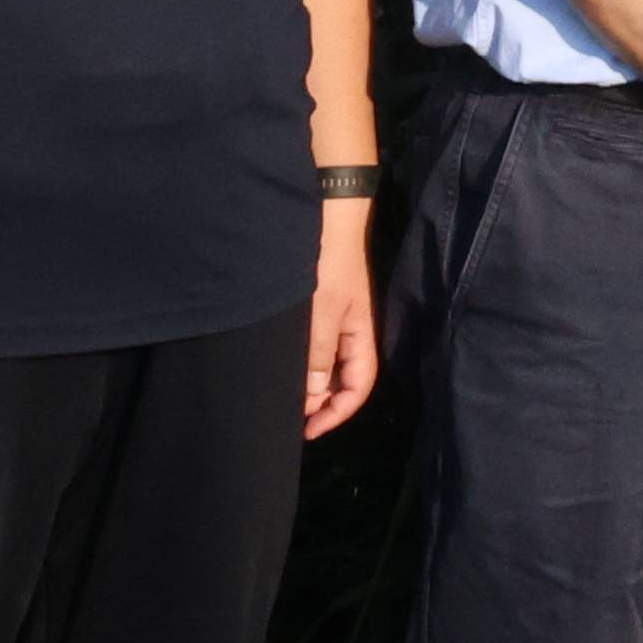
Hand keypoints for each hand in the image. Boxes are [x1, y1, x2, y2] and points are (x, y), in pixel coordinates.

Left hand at [302, 204, 379, 438]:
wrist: (326, 212)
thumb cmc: (326, 261)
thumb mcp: (322, 311)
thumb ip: (318, 354)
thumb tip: (313, 396)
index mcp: (360, 335)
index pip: (359, 386)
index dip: (338, 412)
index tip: (308, 430)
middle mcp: (350, 330)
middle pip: (343, 379)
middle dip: (321, 402)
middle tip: (290, 416)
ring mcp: (335, 316)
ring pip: (326, 362)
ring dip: (309, 382)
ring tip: (283, 394)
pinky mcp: (319, 304)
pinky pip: (314, 344)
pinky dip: (302, 360)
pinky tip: (282, 363)